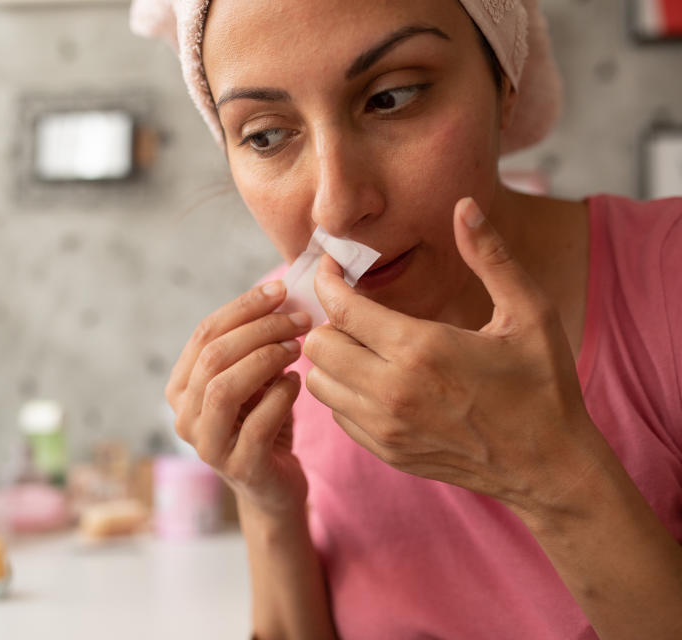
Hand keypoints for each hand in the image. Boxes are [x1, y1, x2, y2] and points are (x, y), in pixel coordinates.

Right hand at [167, 281, 312, 516]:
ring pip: (225, 389)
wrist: (275, 487)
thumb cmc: (264, 423)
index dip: (242, 307)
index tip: (280, 289)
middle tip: (299, 319)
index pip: (204, 334)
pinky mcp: (239, 468)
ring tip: (297, 348)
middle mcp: (183, 416)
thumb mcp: (253, 379)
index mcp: (180, 388)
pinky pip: (257, 424)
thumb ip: (252, 344)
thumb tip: (280, 294)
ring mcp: (207, 446)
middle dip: (260, 329)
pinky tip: (297, 382)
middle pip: (214, 356)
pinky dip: (281, 396)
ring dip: (265, 359)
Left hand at [303, 197, 600, 512]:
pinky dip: (344, 393)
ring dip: (333, 359)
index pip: (340, 308)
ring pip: (318, 383)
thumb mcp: (529, 312)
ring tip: (363, 345)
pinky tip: (376, 381)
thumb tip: (464, 206)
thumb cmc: (543, 385)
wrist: (551, 468)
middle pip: (319, 345)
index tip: (335, 268)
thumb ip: (491, 256)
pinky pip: (337, 415)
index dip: (328, 281)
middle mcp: (392, 391)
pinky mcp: (386, 452)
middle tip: (356, 311)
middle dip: (330, 320)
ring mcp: (385, 427)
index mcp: (421, 349)